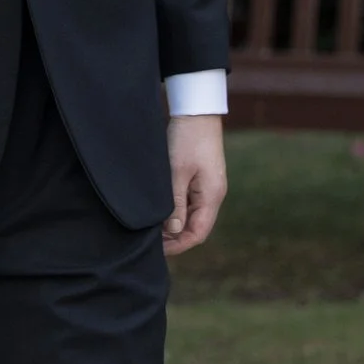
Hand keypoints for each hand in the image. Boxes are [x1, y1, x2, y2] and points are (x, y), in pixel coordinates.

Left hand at [162, 114, 227, 256]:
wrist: (196, 113)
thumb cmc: (187, 140)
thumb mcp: (176, 172)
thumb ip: (175, 203)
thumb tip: (174, 231)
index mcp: (212, 196)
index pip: (198, 233)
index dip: (180, 245)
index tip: (158, 251)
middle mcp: (213, 195)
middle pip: (196, 227)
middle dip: (175, 238)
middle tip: (150, 243)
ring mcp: (208, 187)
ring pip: (192, 216)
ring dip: (174, 225)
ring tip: (152, 229)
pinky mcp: (200, 179)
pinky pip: (189, 203)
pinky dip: (176, 211)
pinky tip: (159, 211)